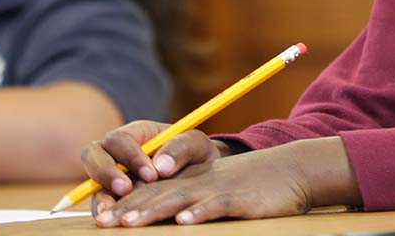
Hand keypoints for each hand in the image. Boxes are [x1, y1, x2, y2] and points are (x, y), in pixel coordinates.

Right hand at [81, 120, 224, 207]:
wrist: (200, 175)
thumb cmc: (196, 154)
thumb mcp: (197, 145)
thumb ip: (182, 146)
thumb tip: (161, 167)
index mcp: (137, 133)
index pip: (120, 139)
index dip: (131, 156)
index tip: (152, 175)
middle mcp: (118, 152)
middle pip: (93, 154)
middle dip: (106, 171)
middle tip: (126, 189)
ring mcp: (111, 175)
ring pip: (92, 181)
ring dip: (100, 195)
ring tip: (112, 210)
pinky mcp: (112, 196)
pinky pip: (99, 202)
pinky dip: (103, 209)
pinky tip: (114, 219)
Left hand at [89, 137, 357, 226]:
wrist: (294, 170)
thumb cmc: (256, 186)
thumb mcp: (221, 188)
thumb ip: (195, 200)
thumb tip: (171, 219)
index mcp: (194, 179)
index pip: (155, 190)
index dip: (127, 203)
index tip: (101, 219)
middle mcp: (202, 182)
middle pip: (161, 194)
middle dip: (130, 209)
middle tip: (103, 223)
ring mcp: (221, 189)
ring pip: (182, 198)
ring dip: (155, 210)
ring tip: (132, 223)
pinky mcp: (241, 199)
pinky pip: (218, 206)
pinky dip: (201, 213)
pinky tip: (185, 222)